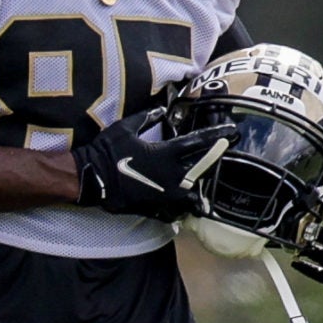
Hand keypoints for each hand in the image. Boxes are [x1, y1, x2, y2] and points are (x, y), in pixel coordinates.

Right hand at [74, 111, 234, 220]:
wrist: (91, 179)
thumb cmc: (107, 151)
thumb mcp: (125, 127)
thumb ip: (146, 117)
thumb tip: (161, 109)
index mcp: (165, 153)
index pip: (198, 142)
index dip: (216, 135)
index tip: (232, 131)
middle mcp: (170, 175)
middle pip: (202, 171)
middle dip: (215, 164)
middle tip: (225, 162)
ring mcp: (163, 194)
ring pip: (191, 197)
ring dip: (198, 195)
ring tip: (203, 197)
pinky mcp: (153, 207)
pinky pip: (172, 213)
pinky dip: (178, 213)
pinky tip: (181, 212)